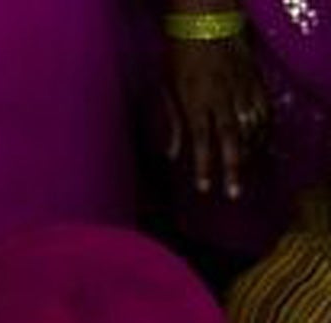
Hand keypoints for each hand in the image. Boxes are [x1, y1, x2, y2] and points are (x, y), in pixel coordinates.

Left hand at [163, 24, 268, 198]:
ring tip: (245, 172)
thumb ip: (171, 123)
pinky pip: (263, 108)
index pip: (202, 142)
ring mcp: (241, 88)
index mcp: (196, 102)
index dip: (204, 166)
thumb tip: (172, 154)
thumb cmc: (177, 57)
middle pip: (230, 140)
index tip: (205, 188)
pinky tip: (258, 142)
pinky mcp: (253, 79)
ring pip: (249, 126)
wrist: (204, 23)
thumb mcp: (165, 89)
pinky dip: (262, 128)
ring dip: (248, 151)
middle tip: (234, 194)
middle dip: (232, 168)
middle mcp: (221, 98)